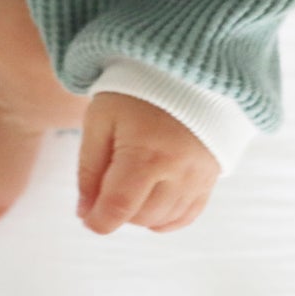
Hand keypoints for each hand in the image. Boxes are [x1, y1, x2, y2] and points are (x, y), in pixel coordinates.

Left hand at [76, 91, 219, 235]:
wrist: (181, 74)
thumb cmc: (132, 95)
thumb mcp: (100, 121)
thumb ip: (89, 168)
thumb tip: (84, 212)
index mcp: (144, 154)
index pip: (119, 206)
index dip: (99, 221)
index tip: (87, 220)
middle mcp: (177, 171)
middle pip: (141, 216)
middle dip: (116, 211)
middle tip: (105, 184)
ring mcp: (198, 178)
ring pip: (163, 220)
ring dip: (139, 214)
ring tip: (126, 183)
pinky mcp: (210, 179)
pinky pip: (186, 216)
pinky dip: (164, 218)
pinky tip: (149, 201)